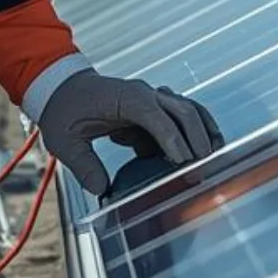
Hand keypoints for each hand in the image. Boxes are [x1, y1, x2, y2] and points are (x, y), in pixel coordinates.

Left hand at [37, 69, 224, 197]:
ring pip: (187, 110)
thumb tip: (101, 190)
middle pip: (180, 109)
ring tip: (214, 155)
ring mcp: (151, 99)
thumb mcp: (65, 140)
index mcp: (122, 97)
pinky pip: (180, 118)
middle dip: (196, 136)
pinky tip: (200, 152)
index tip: (182, 160)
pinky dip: (194, 132)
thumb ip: (84, 166)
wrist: (62, 88)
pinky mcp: (153, 109)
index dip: (171, 137)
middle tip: (202, 165)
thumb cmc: (63, 109)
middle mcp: (143, 94)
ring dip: (203, 130)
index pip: (154, 115)